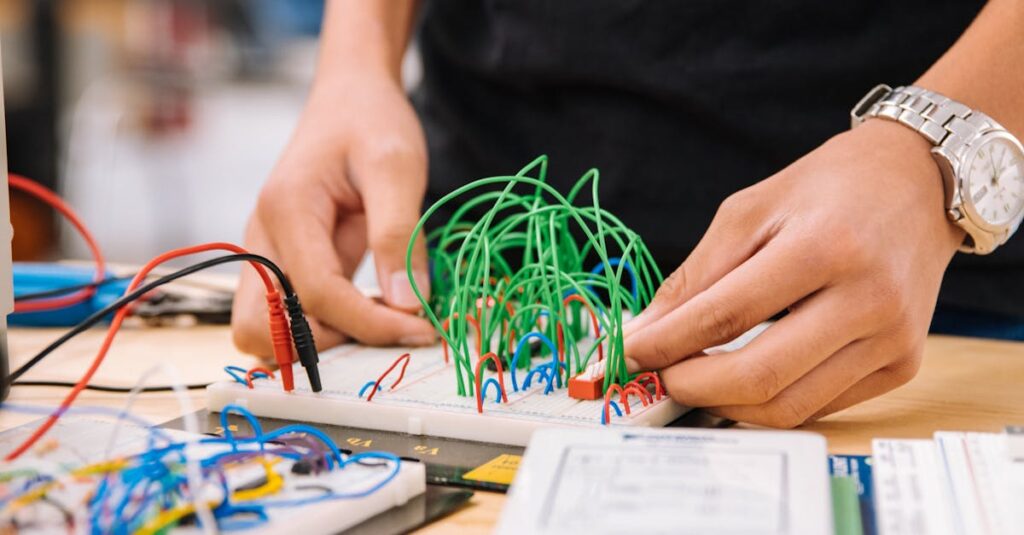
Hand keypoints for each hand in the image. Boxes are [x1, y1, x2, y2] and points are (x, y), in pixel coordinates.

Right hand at [232, 75, 435, 355]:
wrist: (350, 97)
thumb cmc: (372, 121)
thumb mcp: (397, 167)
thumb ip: (399, 235)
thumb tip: (407, 305)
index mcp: (287, 210)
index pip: (317, 295)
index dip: (369, 324)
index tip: (421, 330)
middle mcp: (262, 238)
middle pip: (260, 330)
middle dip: (322, 346)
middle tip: (386, 332)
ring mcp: (267, 253)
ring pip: (264, 331)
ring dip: (316, 343)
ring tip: (379, 325)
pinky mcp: (284, 262)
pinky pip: (288, 315)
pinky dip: (323, 328)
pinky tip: (371, 313)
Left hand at [624, 119, 964, 426]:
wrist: (919, 182)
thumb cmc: (826, 189)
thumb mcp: (750, 210)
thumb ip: (697, 276)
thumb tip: (645, 333)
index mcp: (824, 248)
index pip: (726, 316)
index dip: (668, 344)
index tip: (629, 354)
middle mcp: (867, 300)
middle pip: (759, 376)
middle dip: (691, 386)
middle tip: (658, 378)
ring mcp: (892, 339)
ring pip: (789, 406)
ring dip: (726, 404)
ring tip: (694, 380)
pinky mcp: (903, 364)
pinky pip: (820, 405)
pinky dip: (769, 401)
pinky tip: (742, 379)